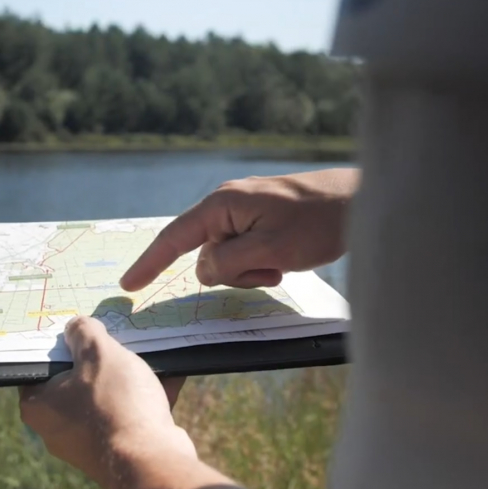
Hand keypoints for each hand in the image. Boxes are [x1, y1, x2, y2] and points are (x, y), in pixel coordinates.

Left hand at [19, 316, 194, 488]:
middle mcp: (59, 427)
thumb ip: (84, 333)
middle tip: (113, 336)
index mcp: (40, 405)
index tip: (77, 328)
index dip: (59, 343)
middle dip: (100, 357)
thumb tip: (76, 326)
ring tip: (147, 350)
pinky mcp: (121, 447)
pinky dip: (147, 392)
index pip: (39, 366)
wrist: (152, 460)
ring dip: (128, 374)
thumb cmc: (115, 403)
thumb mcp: (98, 353)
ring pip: (107, 394)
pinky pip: (131, 411)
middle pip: (76, 379)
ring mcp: (90, 440)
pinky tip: (170, 371)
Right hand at [120, 168, 358, 290]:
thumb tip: (203, 270)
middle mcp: (227, 204)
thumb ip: (228, 263)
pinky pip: (245, 250)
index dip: (149, 263)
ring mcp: (244, 210)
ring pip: (227, 257)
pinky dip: (260, 262)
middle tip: (272, 271)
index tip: (128, 286)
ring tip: (283, 263)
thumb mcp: (270, 250)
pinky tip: (286, 257)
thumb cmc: (318, 223)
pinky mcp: (260, 218)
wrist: (360, 202)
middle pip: (207, 254)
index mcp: (222, 205)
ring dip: (251, 270)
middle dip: (233, 273)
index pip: (175, 238)